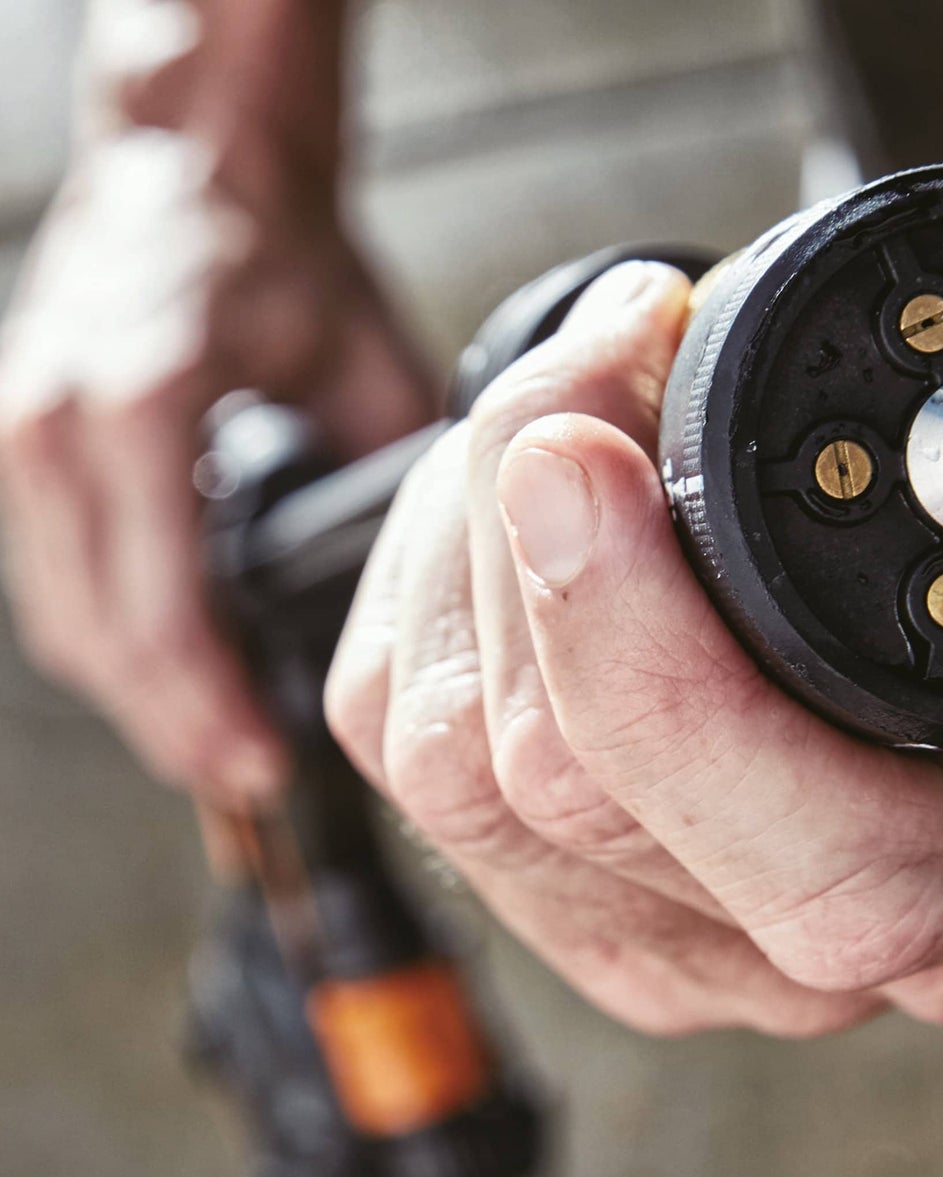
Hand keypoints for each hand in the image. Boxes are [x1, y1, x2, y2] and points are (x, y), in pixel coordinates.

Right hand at [0, 125, 433, 798]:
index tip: (264, 762)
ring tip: (224, 752)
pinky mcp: (23, 449)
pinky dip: (118, 645)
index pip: (157, 604)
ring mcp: (24, 436)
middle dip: (176, 723)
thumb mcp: (365, 367)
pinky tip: (181, 680)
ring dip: (143, 698)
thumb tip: (440, 587)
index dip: (208, 702)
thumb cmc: (278, 256)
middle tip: (255, 783)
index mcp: (137, 404)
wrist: (192, 166)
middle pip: (99, 633)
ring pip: (68, 621)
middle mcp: (55, 424)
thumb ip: (387, 483)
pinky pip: (60, 583)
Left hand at [327, 142, 942, 1033]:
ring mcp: (737, 925)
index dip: (668, 685)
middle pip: (588, 812)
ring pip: (477, 794)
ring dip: (465, 565)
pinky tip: (516, 517)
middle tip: (599, 356)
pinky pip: (433, 769)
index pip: (839, 873)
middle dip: (529, 543)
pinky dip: (429, 611)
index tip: (581, 453)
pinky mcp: (626, 886)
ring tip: (567, 416)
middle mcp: (893, 930)